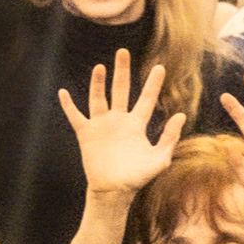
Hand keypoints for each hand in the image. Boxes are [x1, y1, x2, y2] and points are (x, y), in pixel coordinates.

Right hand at [59, 58, 179, 199]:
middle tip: (123, 52)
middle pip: (121, 90)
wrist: (114, 192)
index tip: (160, 67)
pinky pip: (76, 116)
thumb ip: (169, 137)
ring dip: (98, 83)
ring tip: (100, 66)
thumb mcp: (159, 159)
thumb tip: (180, 115)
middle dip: (122, 71)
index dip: (153, 84)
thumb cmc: (138, 178)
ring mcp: (102, 126)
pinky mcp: (86, 134)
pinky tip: (63, 93)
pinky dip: (69, 105)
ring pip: (98, 98)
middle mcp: (119, 121)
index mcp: (137, 125)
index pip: (146, 99)